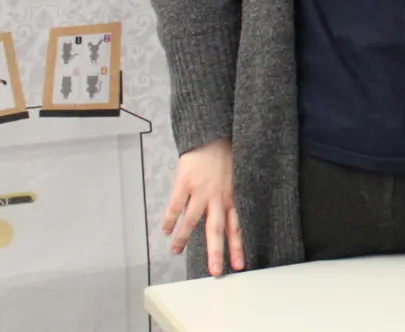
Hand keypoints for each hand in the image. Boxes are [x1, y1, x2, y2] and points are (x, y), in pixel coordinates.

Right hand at [161, 138, 244, 275]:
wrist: (212, 133)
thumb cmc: (227, 154)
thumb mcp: (237, 176)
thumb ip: (232, 197)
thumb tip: (228, 217)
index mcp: (232, 197)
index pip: (236, 226)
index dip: (237, 246)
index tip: (238, 265)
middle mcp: (218, 197)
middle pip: (217, 229)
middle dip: (216, 252)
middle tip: (215, 271)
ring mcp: (200, 190)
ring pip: (192, 220)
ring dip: (184, 238)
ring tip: (176, 252)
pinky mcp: (184, 182)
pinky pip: (175, 205)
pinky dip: (170, 219)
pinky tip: (166, 231)